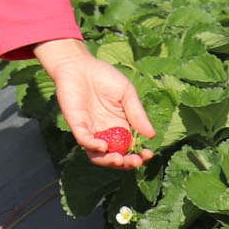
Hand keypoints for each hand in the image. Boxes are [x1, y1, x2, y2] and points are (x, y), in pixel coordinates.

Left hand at [34, 38, 153, 168]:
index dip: (139, 155)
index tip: (148, 155)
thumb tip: (151, 136)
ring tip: (120, 160)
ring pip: (98, 156)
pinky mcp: (76, 124)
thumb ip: (137, 114)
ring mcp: (90, 130)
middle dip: (126, 163)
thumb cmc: (104, 77)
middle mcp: (105, 133)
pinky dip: (93, 146)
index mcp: (120, 126)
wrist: (80, 65)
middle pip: (115, 156)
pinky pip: (84, 140)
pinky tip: (104, 146)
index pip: (130, 148)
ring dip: (109, 162)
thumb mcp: (127, 94)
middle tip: (136, 162)